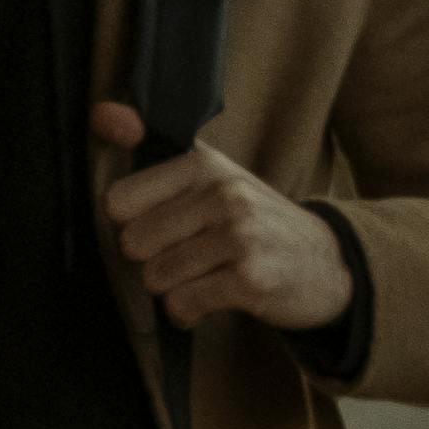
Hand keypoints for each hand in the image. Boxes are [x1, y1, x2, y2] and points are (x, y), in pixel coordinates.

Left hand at [93, 105, 354, 333]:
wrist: (328, 263)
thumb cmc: (257, 222)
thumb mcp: (214, 178)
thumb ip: (155, 152)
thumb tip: (100, 113)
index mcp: (204, 164)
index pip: (119, 201)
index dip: (130, 225)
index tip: (157, 228)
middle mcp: (223, 194)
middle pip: (133, 243)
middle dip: (151, 261)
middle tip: (185, 259)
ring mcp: (239, 236)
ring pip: (155, 277)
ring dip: (171, 289)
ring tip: (201, 280)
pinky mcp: (250, 279)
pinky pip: (182, 305)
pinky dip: (187, 314)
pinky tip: (208, 303)